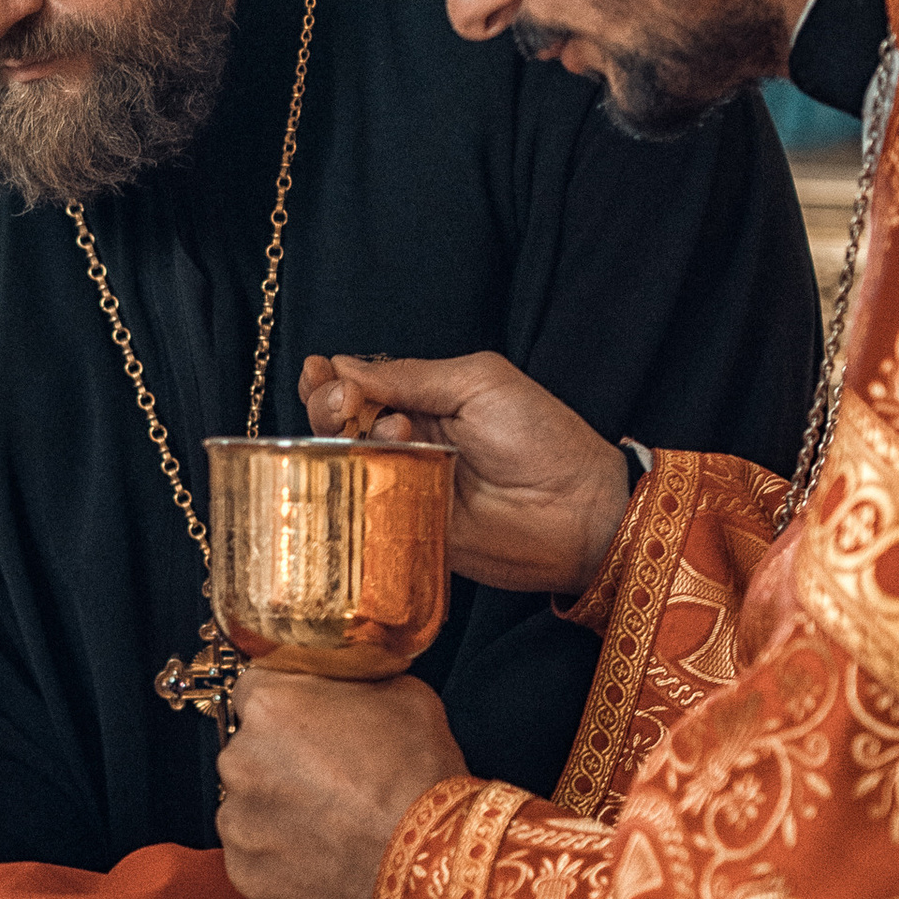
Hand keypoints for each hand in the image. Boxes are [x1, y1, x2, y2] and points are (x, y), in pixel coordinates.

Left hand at [215, 671, 462, 898]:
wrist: (432, 865)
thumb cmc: (421, 780)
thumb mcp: (402, 694)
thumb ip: (350, 679)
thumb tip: (342, 680)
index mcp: (271, 705)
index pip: (256, 691)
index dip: (288, 707)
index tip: (308, 722)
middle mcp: (240, 759)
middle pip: (250, 749)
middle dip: (281, 759)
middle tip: (331, 777)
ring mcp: (237, 821)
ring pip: (250, 804)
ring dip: (278, 809)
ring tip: (332, 823)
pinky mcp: (245, 871)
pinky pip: (253, 854)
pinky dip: (279, 855)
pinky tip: (322, 854)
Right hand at [301, 351, 632, 596]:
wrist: (578, 510)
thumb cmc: (541, 437)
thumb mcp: (477, 382)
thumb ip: (410, 376)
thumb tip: (343, 368)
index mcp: (422, 399)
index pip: (357, 386)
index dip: (330, 380)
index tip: (320, 374)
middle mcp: (406, 442)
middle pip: (336, 425)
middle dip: (327, 408)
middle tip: (346, 407)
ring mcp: (403, 486)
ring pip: (343, 467)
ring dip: (345, 446)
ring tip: (389, 436)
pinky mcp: (405, 530)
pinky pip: (362, 515)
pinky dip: (351, 496)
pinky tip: (369, 478)